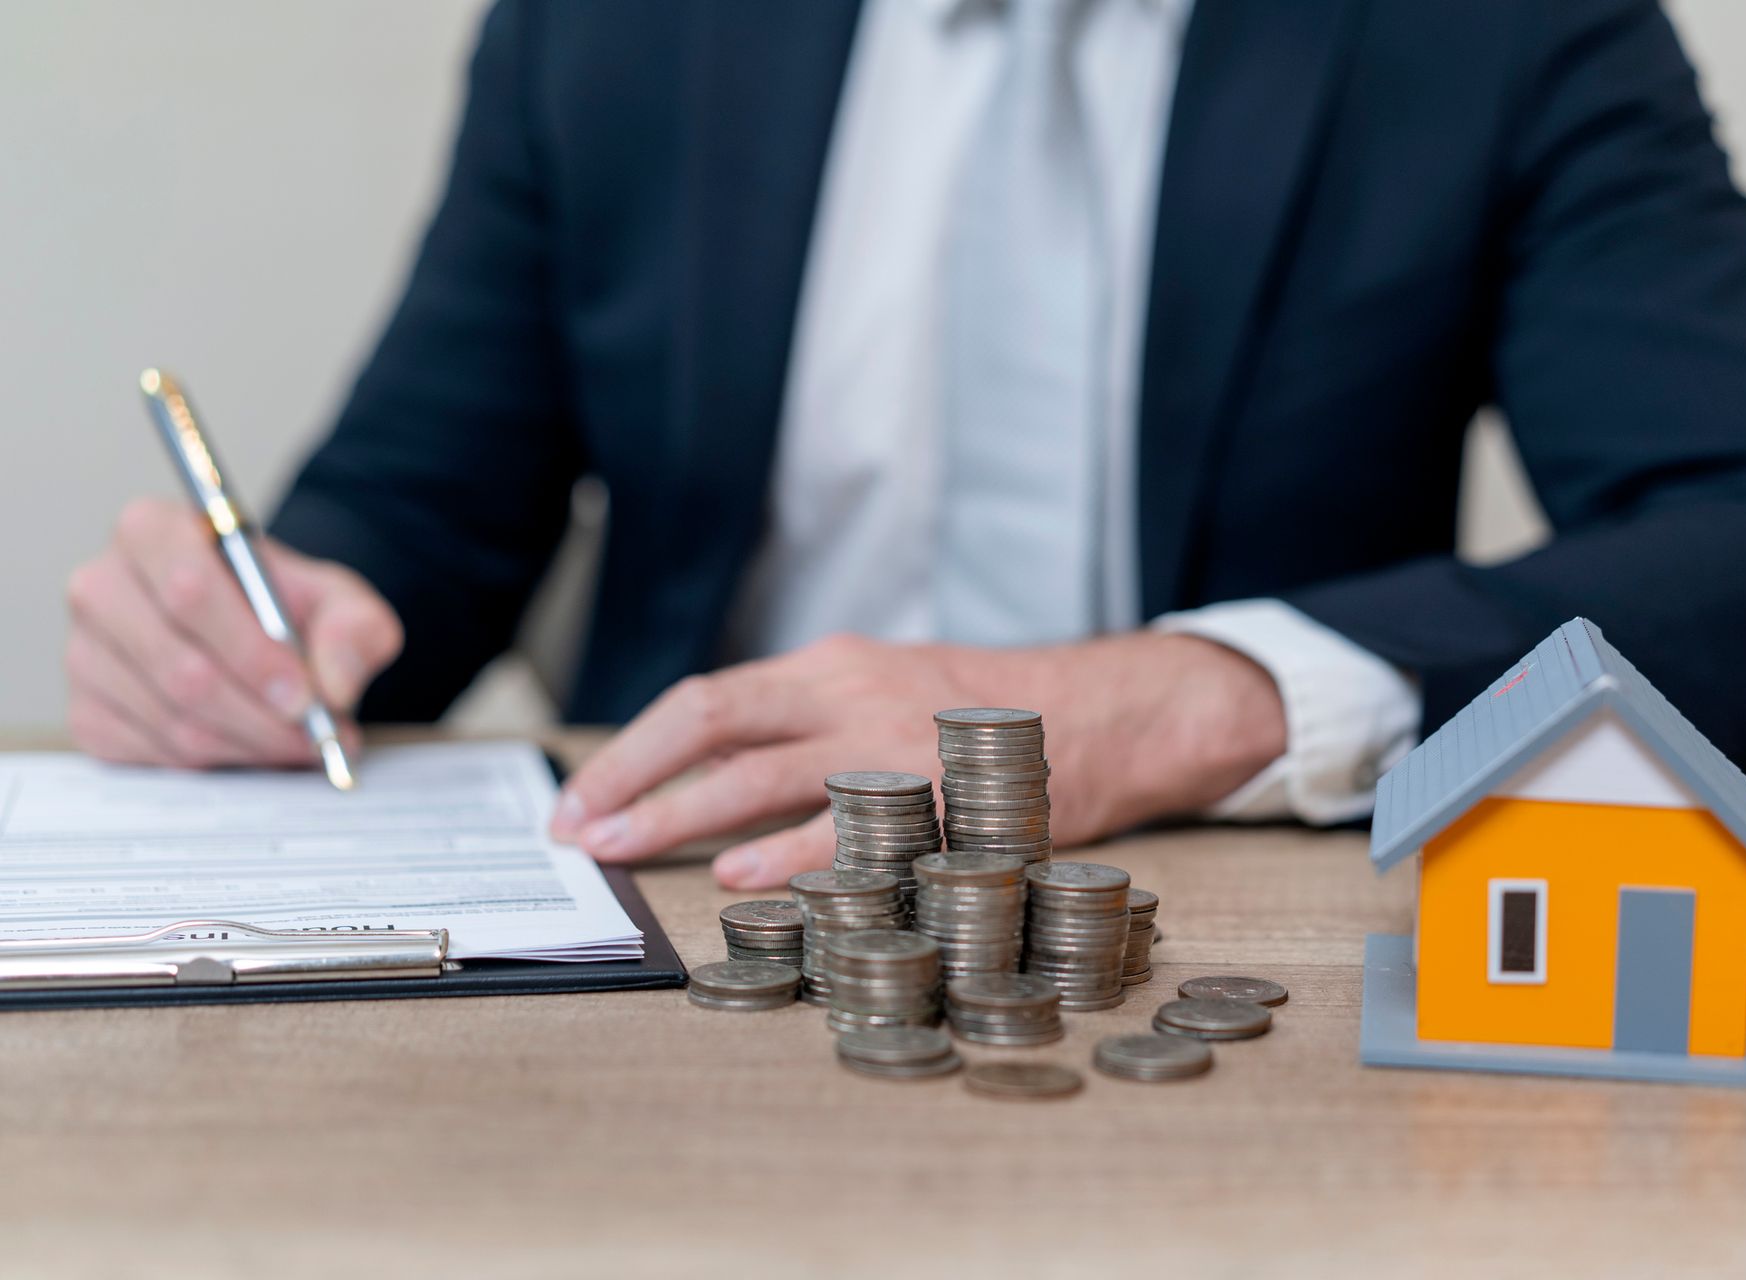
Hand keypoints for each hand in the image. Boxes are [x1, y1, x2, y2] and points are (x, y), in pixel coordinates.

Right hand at [64, 498, 403, 767]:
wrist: (255, 630)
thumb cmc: (284, 603)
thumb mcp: (339, 598)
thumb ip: (354, 628)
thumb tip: (334, 684)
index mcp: (153, 530)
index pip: (190, 591)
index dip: (252, 653)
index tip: (305, 695)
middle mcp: (103, 587)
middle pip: (180, 669)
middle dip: (261, 716)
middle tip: (318, 737)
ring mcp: (86, 654)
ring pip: (172, 721)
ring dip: (250, 745)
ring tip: (304, 744)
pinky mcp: (87, 711)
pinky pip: (154, 755)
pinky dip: (218, 761)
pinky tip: (256, 746)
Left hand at [550, 631, 1287, 890]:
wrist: (1103, 713)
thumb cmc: (980, 715)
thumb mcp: (884, 690)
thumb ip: (805, 727)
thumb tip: (706, 778)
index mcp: (829, 667)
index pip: (706, 700)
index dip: (635, 749)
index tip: (585, 795)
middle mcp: (848, 692)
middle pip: (708, 724)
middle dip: (630, 780)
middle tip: (577, 833)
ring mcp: (889, 742)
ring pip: (756, 775)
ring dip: (677, 816)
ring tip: (623, 853)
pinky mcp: (933, 796)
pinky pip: (840, 831)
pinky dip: (780, 854)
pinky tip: (735, 877)